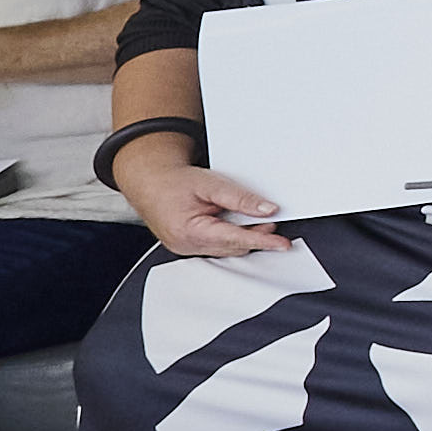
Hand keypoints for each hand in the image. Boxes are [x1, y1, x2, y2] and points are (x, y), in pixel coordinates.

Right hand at [124, 153, 287, 258]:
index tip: (282, 244)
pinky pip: (216, 247)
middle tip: (271, 221)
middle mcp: (186, 245)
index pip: (236, 239)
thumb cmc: (173, 182)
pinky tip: (233, 224)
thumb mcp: (211, 184)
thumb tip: (267, 210)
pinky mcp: (187, 247)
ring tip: (251, 218)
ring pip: (226, 249)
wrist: (149, 181)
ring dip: (242, 237)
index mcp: (190, 231)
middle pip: (233, 246)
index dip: (263, 241)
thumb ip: (240, 199)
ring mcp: (186, 248)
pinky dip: (229, 237)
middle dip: (255, 236)